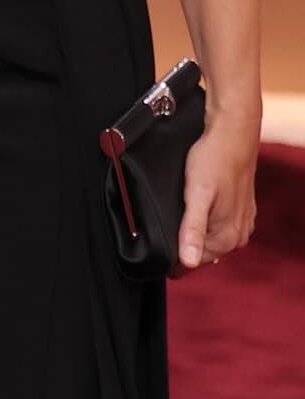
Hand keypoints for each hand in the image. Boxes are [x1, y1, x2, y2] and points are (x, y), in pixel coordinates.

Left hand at [174, 111, 258, 272]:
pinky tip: (194, 212)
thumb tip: (188, 263)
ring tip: (174, 224)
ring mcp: (242, 223)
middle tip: (160, 238)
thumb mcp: (197, 194)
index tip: (156, 258)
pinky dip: (206, 224)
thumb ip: (192, 228)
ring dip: (194, 235)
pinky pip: (219, 225)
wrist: (232, 135)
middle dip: (184, 248)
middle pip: (203, 252)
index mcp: (227, 238)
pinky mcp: (241, 210)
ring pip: (211, 238)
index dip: (173, 261)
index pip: (194, 262)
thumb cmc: (213, 161)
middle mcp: (238, 236)